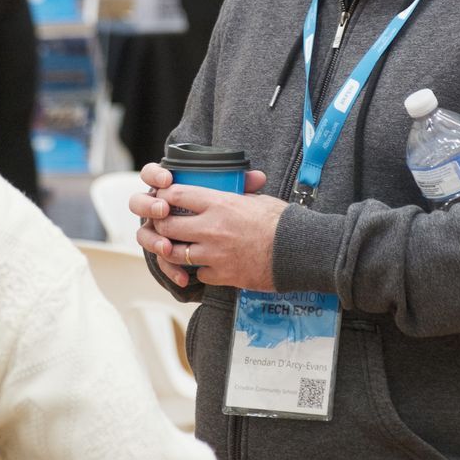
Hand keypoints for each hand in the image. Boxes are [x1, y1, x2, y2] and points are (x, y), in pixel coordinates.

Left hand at [130, 161, 272, 288]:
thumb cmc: (282, 222)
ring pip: (176, 254)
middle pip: (168, 226)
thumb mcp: (257, 199)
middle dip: (161, 225)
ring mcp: (214, 254)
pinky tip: (206, 265)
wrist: (298, 252)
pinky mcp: (222, 275)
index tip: (163, 198)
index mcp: (219, 204)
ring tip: (178, 246)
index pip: (176, 195)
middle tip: (164, 225)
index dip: (164, 197)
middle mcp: (211, 228)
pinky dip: (199, 270)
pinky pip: (199, 274)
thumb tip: (237, 184)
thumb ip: (238, 193)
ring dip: (174, 250)